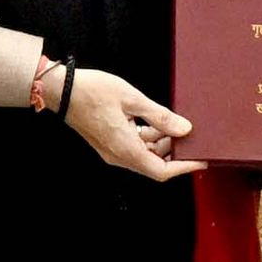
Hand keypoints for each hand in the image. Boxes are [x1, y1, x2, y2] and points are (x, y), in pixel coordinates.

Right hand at [63, 65, 199, 182]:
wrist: (61, 91)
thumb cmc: (93, 92)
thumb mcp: (133, 99)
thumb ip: (160, 116)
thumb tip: (184, 129)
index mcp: (126, 149)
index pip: (162, 171)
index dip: (184, 167)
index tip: (200, 159)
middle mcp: (119, 156)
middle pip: (154, 165)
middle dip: (174, 153)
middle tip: (188, 136)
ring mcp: (112, 152)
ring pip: (144, 156)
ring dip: (160, 144)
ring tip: (171, 124)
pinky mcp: (108, 144)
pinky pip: (133, 148)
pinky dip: (147, 139)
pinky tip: (152, 121)